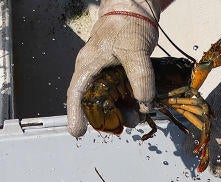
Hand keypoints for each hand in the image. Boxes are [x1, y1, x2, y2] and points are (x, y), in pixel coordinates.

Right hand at [66, 0, 159, 137]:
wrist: (137, 9)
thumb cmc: (127, 22)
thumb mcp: (135, 50)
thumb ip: (140, 76)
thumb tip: (145, 102)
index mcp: (89, 64)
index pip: (77, 93)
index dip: (75, 114)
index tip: (78, 132)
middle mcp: (94, 72)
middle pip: (94, 102)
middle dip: (108, 117)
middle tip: (127, 124)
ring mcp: (107, 74)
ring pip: (110, 100)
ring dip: (123, 110)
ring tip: (137, 117)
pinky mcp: (120, 73)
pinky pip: (122, 92)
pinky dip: (131, 101)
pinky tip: (141, 106)